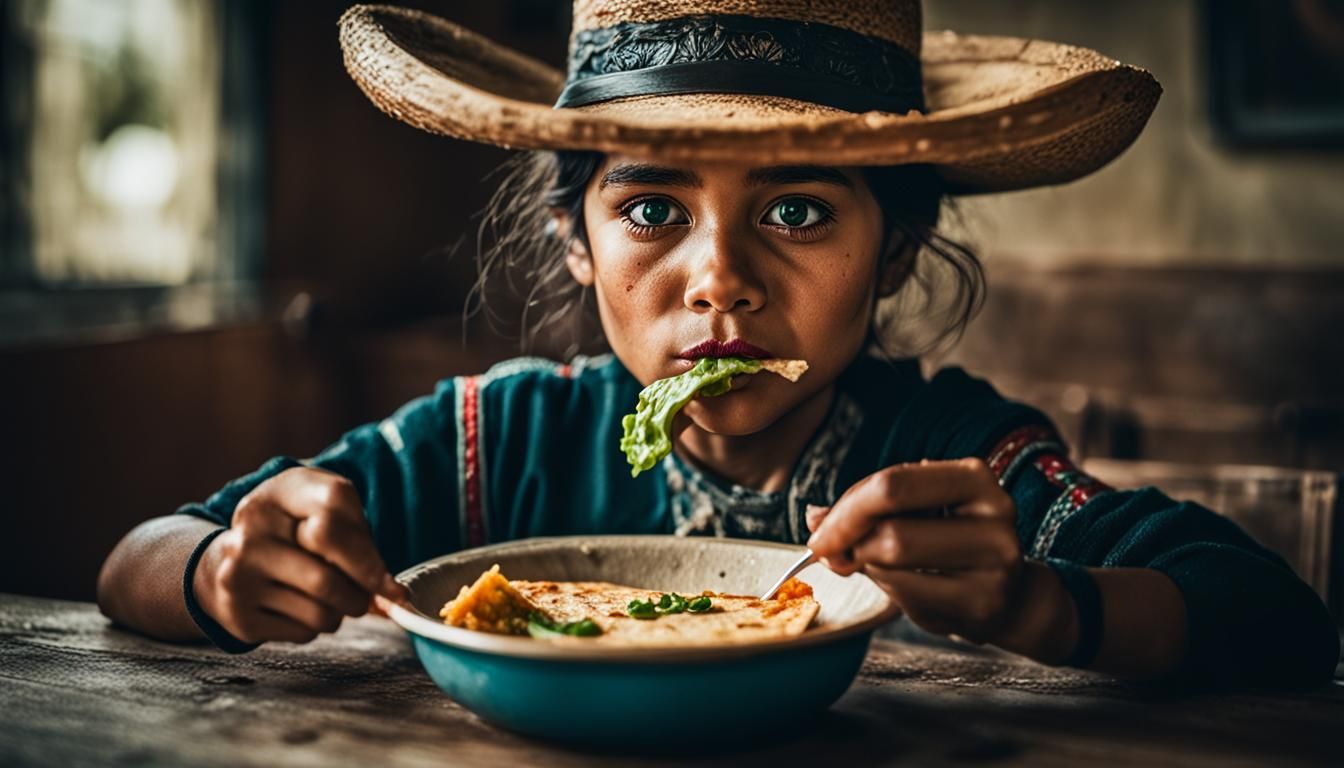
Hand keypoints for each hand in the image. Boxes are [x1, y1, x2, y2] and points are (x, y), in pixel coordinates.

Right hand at [193, 467, 409, 643]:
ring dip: (340, 614)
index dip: (368, 563)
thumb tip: (395, 597)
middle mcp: (251, 529)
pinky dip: (314, 626)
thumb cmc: (299, 527)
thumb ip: (363, 543)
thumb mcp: (331, 509)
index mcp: (283, 491)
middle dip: (359, 597)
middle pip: (327, 581)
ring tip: (331, 597)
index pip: (330, 529)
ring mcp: (237, 572)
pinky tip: (300, 605)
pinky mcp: (236, 611)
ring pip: (319, 613)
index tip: (390, 586)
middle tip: (363, 596)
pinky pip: (302, 632)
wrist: (233, 553)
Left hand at [806, 458, 1028, 645]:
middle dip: (849, 541)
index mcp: (973, 477)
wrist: (1010, 597)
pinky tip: (908, 590)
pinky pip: (907, 595)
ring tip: (878, 567)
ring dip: (867, 565)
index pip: (892, 483)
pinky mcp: (984, 603)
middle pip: (889, 526)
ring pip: (894, 559)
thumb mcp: (913, 514)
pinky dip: (890, 592)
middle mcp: (994, 513)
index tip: (818, 533)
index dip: (845, 511)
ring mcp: (996, 560)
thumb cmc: (948, 546)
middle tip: (835, 554)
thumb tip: (814, 517)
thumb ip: (865, 510)